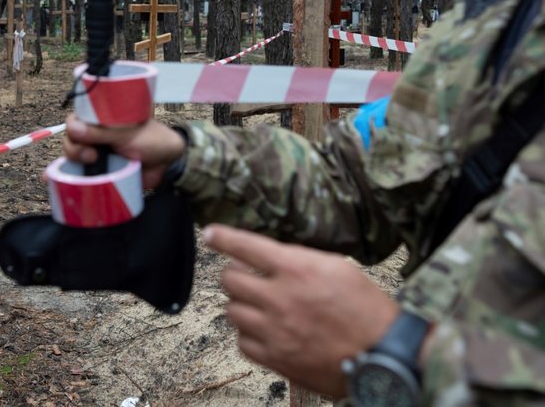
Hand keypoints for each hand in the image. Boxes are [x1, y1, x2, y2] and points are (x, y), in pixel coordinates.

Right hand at [62, 113, 186, 187]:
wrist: (168, 164)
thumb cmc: (151, 140)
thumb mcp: (127, 133)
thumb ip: (101, 132)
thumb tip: (73, 129)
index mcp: (100, 120)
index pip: (75, 120)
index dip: (73, 128)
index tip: (81, 136)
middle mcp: (95, 136)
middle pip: (70, 140)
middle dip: (74, 148)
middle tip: (92, 155)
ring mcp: (96, 155)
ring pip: (72, 157)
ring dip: (73, 161)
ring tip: (92, 164)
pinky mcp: (99, 173)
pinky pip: (79, 174)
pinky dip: (68, 177)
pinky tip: (58, 179)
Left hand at [203, 224, 398, 397]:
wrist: (383, 356)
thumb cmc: (367, 310)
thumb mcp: (338, 267)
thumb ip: (300, 259)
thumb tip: (272, 257)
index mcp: (296, 270)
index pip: (246, 246)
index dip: (223, 237)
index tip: (210, 234)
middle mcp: (279, 298)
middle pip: (229, 279)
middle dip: (235, 274)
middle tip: (247, 276)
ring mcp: (274, 331)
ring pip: (232, 310)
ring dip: (242, 304)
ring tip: (261, 305)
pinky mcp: (275, 358)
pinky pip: (242, 341)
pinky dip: (249, 334)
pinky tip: (265, 330)